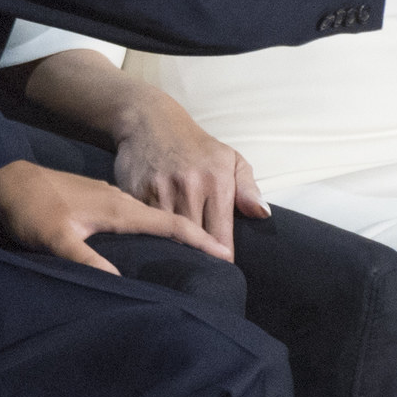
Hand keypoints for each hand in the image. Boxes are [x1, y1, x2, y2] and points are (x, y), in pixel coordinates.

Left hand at [0, 160, 213, 274]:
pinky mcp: (101, 201)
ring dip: (177, 233)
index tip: (225, 256)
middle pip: (170, 220)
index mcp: (119, 209)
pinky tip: (152, 242)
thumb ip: (85, 259)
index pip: (170, 224)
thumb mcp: (54, 237)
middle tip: (223, 260)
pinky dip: (155, 229)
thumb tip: (119, 283)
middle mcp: (122, 201)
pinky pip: (139, 216)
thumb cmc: (30, 207)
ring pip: (154, 217)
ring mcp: (112, 198)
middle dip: (198, 237)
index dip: (199, 240)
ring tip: (195, 254)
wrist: (8, 179)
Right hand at [107, 96, 260, 258]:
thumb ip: (248, 188)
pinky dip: (151, 236)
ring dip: (173, 250)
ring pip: (168, 236)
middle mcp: (189, 186)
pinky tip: (155, 244)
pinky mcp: (134, 192)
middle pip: (194, 241)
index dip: (221, 257)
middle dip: (198, 259)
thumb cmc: (197, 146)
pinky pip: (145, 225)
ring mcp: (159, 190)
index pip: (221, 236)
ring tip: (178, 266)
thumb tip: (262, 214)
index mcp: (216, 182)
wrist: (150, 121)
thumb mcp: (230, 159)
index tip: (222, 271)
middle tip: (201, 275)